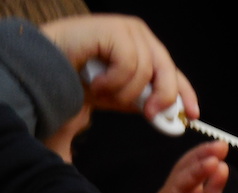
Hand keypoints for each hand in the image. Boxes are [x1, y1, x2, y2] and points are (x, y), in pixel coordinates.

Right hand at [41, 14, 198, 121]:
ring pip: (145, 73)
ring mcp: (128, 30)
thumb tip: (165, 117)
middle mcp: (139, 36)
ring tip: (101, 90)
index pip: (173, 72)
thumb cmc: (77, 79)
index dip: (185, 94)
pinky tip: (96, 81)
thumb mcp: (116, 96)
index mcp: (143, 49)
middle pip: (168, 70)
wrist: (46, 68)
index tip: (192, 115)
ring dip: (122, 91)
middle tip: (149, 115)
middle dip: (161, 97)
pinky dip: (113, 81)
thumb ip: (141, 102)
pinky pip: (129, 65)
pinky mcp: (116, 30)